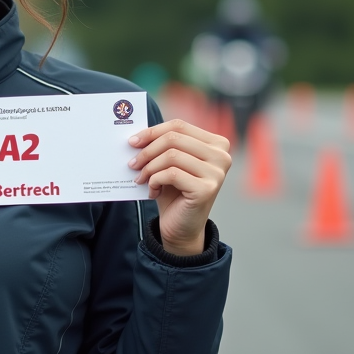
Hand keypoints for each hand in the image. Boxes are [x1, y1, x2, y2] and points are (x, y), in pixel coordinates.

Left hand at [128, 120, 231, 255]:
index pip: (179, 125)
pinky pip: (171, 174)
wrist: (181, 227)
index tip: (132, 141)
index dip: (152, 131)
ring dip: (149, 168)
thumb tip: (136, 135)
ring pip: (171, 155)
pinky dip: (155, 180)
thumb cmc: (174, 192)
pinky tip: (152, 191)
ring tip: (141, 179)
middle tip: (132, 164)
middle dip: (147, 150)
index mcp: (216, 143)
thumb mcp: (169, 163)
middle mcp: (221, 155)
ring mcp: (217, 173)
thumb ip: (161, 145)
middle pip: (174, 138)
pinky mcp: (207, 189)